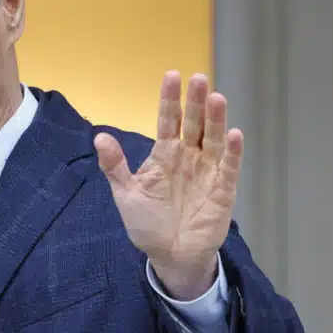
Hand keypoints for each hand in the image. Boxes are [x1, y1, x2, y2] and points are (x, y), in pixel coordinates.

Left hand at [95, 71, 242, 299]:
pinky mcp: (223, 189)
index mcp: (164, 155)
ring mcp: (207, 172)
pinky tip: (233, 134)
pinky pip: (229, 167)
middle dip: (195, 102)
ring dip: (216, 119)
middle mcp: (188, 157)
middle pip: (193, 124)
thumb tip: (99, 137)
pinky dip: (232, 151)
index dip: (170, 100)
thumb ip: (114, 167)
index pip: (167, 121)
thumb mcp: (126, 195)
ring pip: (213, 139)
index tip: (172, 76)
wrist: (169, 256)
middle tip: (198, 78)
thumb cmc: (147, 225)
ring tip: (217, 98)